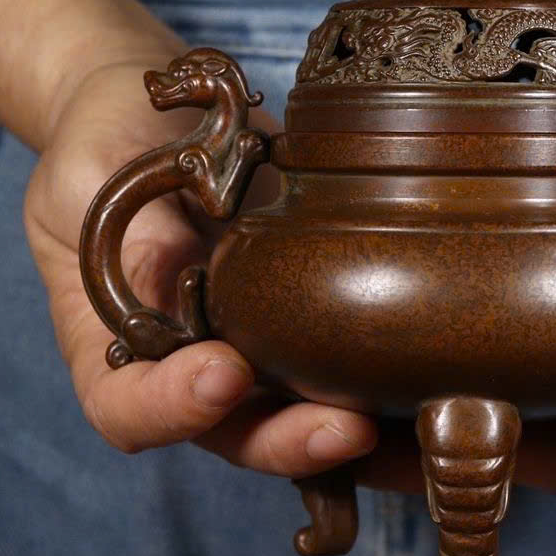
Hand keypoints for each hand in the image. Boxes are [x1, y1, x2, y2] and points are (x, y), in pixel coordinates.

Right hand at [25, 55, 555, 496]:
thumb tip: (161, 273)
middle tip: (347, 427)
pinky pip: (360, 354)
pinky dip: (405, 379)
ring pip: (313, 409)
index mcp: (118, 345)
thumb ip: (120, 228)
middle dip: (297, 442)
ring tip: (429, 427)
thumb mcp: (93, 174)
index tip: (220, 375)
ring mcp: (263, 341)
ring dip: (372, 436)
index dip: (173, 411)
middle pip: (241, 433)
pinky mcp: (320, 308)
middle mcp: (196, 361)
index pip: (131, 409)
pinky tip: (462, 379)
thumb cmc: (108, 145)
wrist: (161, 114)